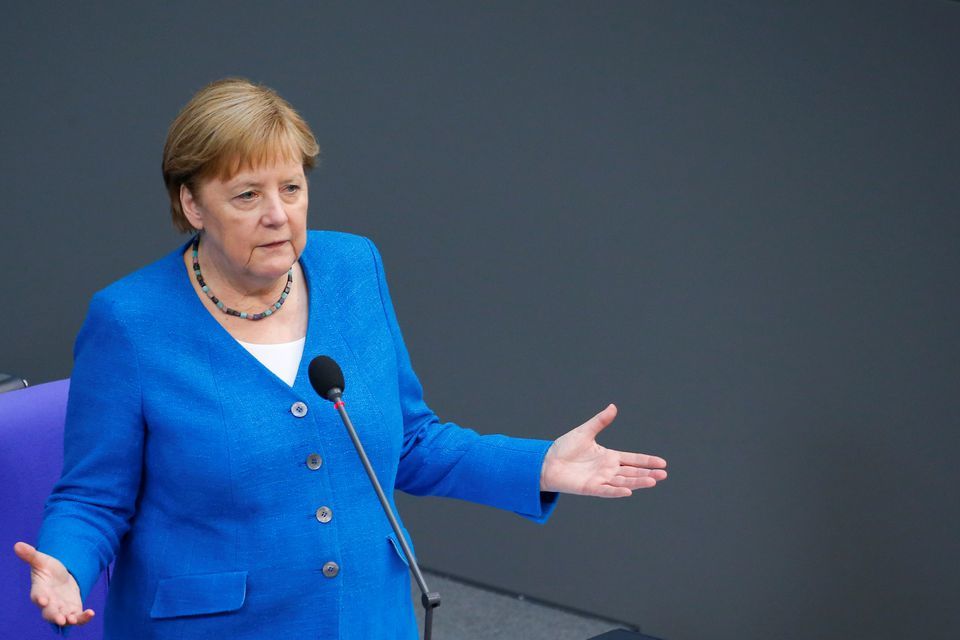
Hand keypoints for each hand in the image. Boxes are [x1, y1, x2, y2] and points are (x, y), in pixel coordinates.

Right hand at [13, 542, 94, 627]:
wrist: (62, 576)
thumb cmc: (49, 569)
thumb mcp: (42, 560)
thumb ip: (31, 555)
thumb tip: (17, 545)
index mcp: (40, 591)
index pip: (37, 596)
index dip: (40, 599)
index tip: (43, 601)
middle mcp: (49, 603)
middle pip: (49, 612)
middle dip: (54, 616)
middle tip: (60, 619)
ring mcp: (61, 608)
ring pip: (63, 618)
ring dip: (68, 620)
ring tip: (74, 620)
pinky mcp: (73, 610)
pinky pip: (77, 617)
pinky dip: (83, 618)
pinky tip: (91, 613)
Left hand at [540, 404, 666, 496]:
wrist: (546, 462)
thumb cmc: (564, 448)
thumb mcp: (585, 432)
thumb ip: (600, 421)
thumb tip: (613, 407)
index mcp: (609, 457)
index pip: (633, 460)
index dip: (647, 461)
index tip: (662, 463)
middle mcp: (607, 470)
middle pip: (632, 473)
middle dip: (648, 474)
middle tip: (663, 475)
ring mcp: (600, 480)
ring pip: (624, 482)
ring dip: (638, 482)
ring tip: (653, 481)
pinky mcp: (590, 488)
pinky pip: (606, 491)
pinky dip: (617, 491)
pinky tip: (628, 491)